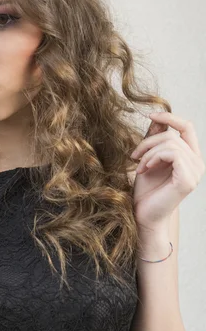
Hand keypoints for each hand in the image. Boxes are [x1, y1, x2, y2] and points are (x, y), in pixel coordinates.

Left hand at [130, 112, 204, 229]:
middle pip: (174, 135)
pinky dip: (154, 158)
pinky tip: (144, 169)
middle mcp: (197, 163)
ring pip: (171, 143)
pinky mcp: (188, 180)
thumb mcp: (149, 159)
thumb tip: (157, 119)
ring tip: (138, 166)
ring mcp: (195, 172)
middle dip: (149, 142)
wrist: (143, 215)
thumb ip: (156, 141)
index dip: (169, 118)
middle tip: (133, 156)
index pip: (187, 127)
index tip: (150, 115)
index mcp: (191, 157)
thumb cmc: (146, 190)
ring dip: (148, 152)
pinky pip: (172, 154)